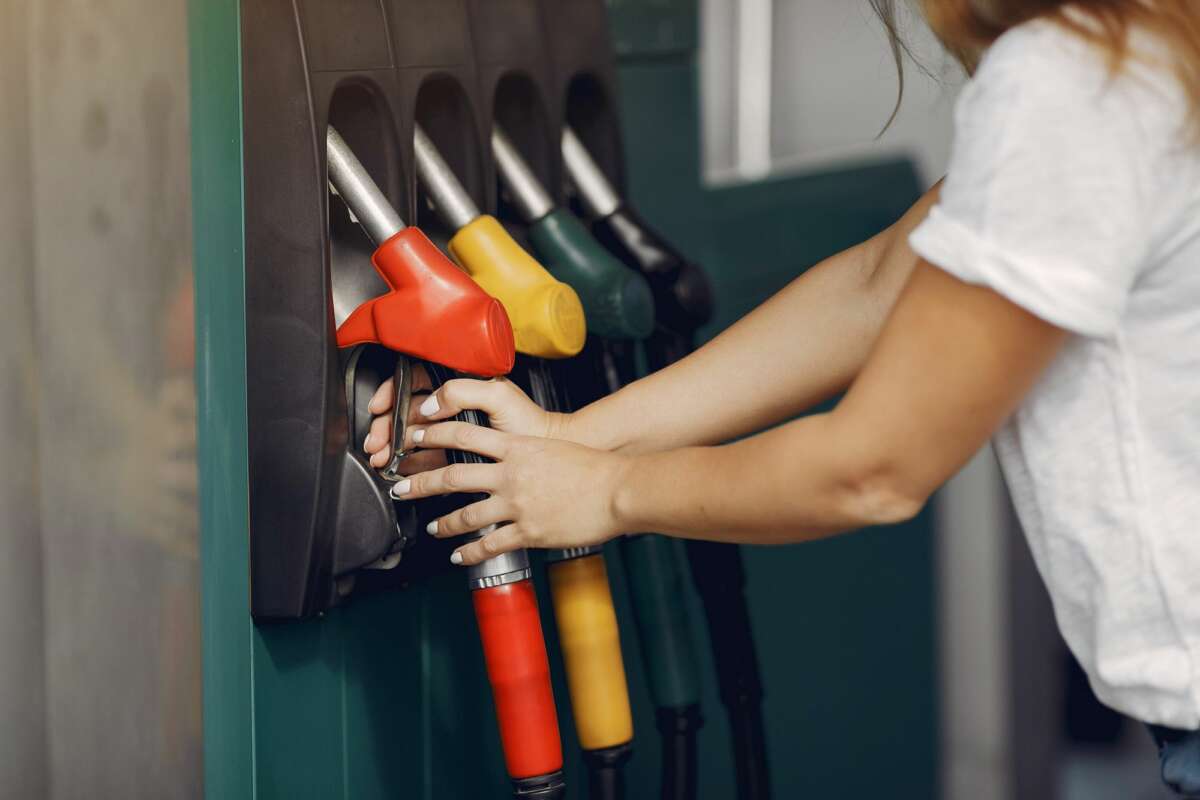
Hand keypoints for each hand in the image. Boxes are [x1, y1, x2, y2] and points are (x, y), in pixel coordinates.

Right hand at [362, 368, 566, 474]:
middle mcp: (453, 404)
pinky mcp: (457, 454)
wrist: (547, 452)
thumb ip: (463, 390)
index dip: (393, 393)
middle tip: (377, 443)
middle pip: (407, 410)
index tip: (380, 407)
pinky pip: (426, 457)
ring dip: (393, 447)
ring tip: (383, 460)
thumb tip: (430, 403)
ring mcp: (453, 429)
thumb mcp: (498, 395)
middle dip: (386, 426)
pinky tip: (400, 470)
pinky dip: (410, 464)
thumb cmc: (530, 421)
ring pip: (412, 435)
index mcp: (460, 383)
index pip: (415, 381)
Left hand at [392, 421, 628, 564]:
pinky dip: (470, 552)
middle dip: (420, 483)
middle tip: (400, 487)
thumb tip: (510, 456)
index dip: (434, 435)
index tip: (416, 437)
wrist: (617, 489)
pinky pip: (491, 544)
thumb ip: (526, 452)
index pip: (463, 435)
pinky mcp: (529, 531)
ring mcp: (517, 505)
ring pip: (466, 515)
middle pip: (452, 476)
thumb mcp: (553, 447)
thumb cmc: (593, 467)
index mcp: (517, 448)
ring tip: (433, 528)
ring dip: (445, 524)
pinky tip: (459, 556)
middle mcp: (511, 475)